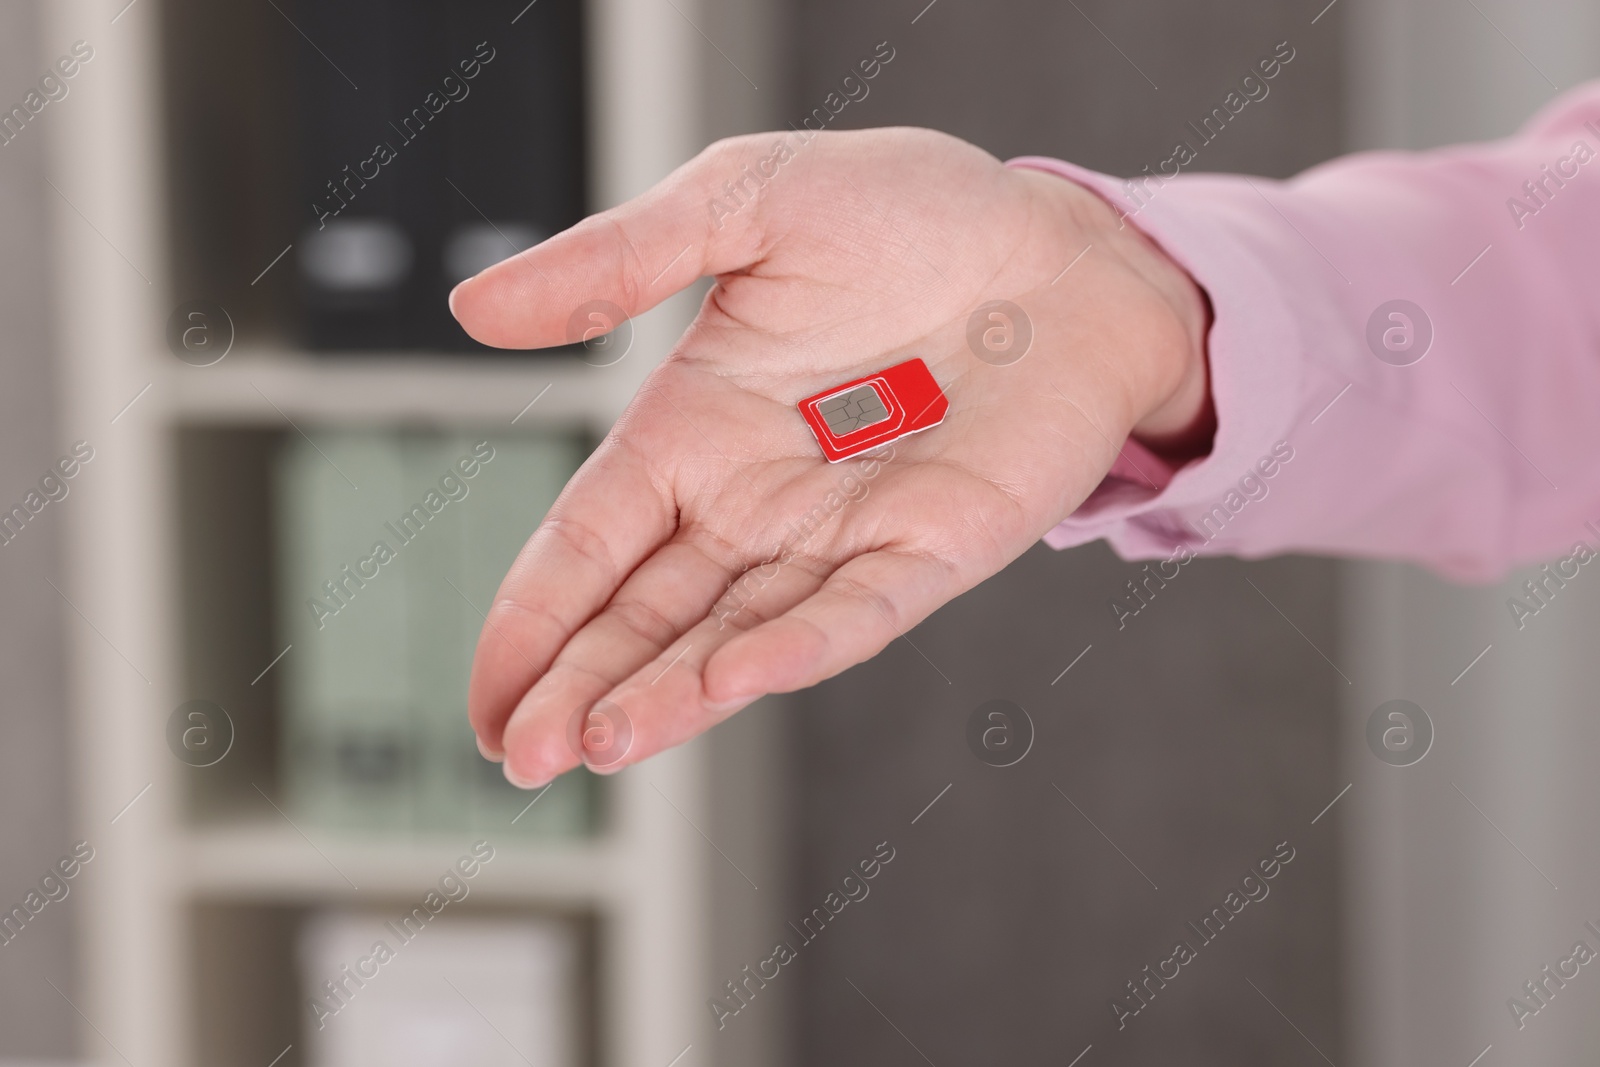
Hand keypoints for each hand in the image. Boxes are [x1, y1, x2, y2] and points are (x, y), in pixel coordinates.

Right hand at [450, 127, 1209, 786]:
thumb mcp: (745, 202)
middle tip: (519, 758)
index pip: (586, 543)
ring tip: (598, 743)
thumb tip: (473, 309)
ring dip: (670, 691)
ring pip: (736, 634)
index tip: (484, 700)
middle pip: (646, 615)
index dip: (530, 620)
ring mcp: (841, 535)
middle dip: (579, 687)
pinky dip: (795, 646)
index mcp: (692, 430)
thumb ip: (616, 262)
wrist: (1060, 239)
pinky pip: (855, 609)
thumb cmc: (911, 212)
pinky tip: (731, 681)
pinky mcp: (931, 548)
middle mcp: (755, 501)